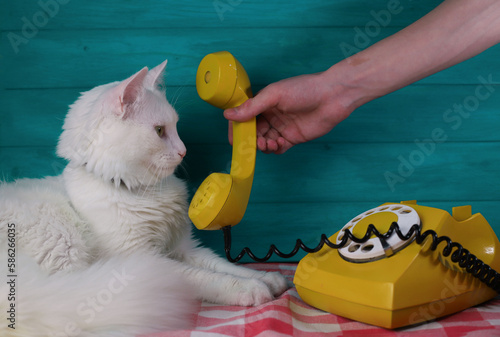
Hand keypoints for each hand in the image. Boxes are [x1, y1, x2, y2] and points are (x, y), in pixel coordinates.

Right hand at [224, 72, 353, 153]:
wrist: (332, 96)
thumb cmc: (304, 89)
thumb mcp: (274, 95)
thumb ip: (252, 107)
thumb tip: (228, 114)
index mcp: (263, 103)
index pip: (244, 117)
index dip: (237, 128)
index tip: (234, 138)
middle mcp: (270, 115)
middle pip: (253, 132)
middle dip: (251, 140)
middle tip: (256, 142)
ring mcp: (281, 127)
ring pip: (264, 142)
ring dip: (262, 145)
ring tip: (268, 143)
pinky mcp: (292, 138)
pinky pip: (278, 148)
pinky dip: (274, 149)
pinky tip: (278, 144)